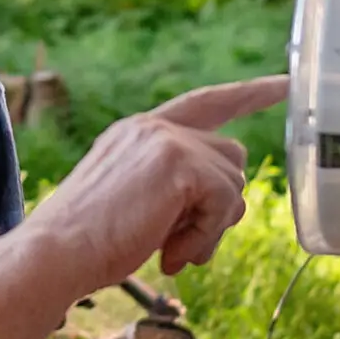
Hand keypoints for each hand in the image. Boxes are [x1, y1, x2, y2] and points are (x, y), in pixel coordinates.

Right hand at [17, 76, 284, 289]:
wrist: (56, 253)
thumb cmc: (90, 242)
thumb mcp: (139, 202)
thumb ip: (178, 188)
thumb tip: (228, 201)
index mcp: (140, 132)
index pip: (205, 103)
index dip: (246, 94)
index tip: (283, 83)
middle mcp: (154, 127)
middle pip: (231, 157)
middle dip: (220, 209)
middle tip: (184, 247)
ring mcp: (167, 140)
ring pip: (233, 182)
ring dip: (211, 228)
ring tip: (172, 252)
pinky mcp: (179, 163)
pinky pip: (224, 203)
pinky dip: (205, 237)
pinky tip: (170, 255)